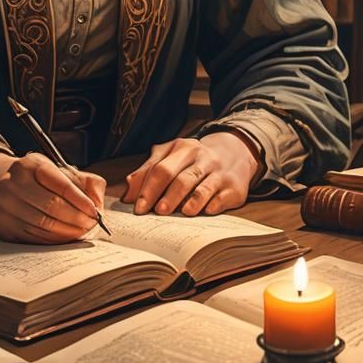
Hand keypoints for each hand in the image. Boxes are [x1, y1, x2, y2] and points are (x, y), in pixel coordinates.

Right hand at [0, 149, 105, 244]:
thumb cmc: (35, 180)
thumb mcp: (57, 170)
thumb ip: (85, 181)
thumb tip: (98, 201)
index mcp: (30, 165)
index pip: (60, 184)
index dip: (81, 200)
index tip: (95, 210)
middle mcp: (13, 184)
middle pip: (52, 207)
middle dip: (77, 218)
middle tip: (91, 224)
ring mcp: (5, 206)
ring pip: (44, 225)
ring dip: (68, 232)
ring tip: (82, 231)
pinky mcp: (3, 227)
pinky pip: (35, 238)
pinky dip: (54, 240)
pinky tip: (65, 237)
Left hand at [121, 132, 260, 216]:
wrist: (234, 153)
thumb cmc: (193, 160)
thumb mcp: (170, 157)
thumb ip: (148, 171)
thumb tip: (128, 194)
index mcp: (181, 147)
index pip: (160, 168)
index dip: (147, 189)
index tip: (138, 208)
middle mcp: (201, 157)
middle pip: (180, 178)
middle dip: (167, 197)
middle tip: (156, 212)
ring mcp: (219, 172)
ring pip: (201, 189)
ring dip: (189, 203)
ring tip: (179, 214)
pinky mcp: (233, 187)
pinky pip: (221, 199)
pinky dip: (210, 207)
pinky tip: (204, 213)